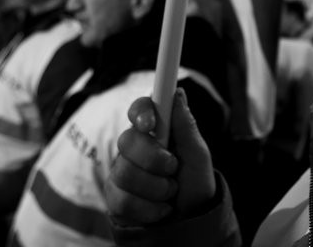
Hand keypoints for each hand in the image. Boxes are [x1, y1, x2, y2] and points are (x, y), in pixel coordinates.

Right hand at [106, 88, 215, 224]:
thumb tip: (178, 93)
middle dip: (154, 159)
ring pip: (125, 172)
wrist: (190, 219)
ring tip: (171, 191)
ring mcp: (122, 172)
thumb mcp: (197, 154)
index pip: (139, 109)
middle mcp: (134, 147)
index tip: (149, 122)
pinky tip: (161, 208)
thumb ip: (186, 126)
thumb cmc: (195, 182)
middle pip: (127, 140)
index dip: (140, 111)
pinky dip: (149, 208)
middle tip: (173, 167)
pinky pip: (122, 200)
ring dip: (157, 187)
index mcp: (156, 130)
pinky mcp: (115, 198)